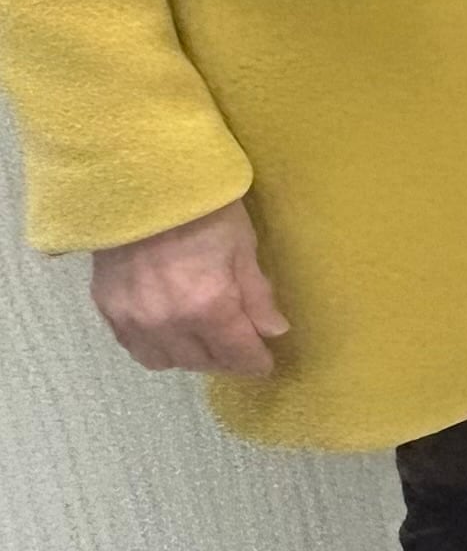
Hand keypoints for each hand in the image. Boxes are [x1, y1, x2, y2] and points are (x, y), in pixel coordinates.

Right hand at [91, 200, 286, 378]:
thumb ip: (257, 295)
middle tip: (239, 350)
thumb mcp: (244, 247)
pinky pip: (135, 347)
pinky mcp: (109, 310)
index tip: (264, 364)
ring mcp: (134, 320)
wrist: (141, 185)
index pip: (236, 353)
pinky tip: (171, 333)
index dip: (255, 362)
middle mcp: (169, 323)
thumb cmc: (204, 210)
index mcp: (209, 306)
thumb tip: (273, 331)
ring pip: (165, 361)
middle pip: (201, 361)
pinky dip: (157, 347)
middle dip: (225, 360)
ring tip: (206, 342)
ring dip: (190, 357)